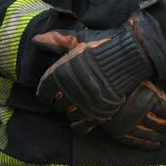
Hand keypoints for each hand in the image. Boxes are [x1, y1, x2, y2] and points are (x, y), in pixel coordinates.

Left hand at [33, 13, 157, 130]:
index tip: (51, 93)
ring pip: (69, 117)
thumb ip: (57, 41)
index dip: (46, 93)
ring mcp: (84, 104)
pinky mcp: (98, 113)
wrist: (130, 57)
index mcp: (59, 74)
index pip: (43, 91)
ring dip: (71, 113)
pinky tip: (83, 117)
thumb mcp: (79, 41)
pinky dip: (80, 124)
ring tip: (77, 106)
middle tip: (67, 98)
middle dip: (60, 102)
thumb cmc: (103, 47)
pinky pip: (82, 126)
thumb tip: (35, 39)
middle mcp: (69, 92)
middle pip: (57, 106)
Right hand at [102, 80, 165, 148]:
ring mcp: (129, 126)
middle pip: (164, 124)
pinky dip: (149, 144)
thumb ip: (159, 90)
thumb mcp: (144, 80)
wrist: (94, 88)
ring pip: (153, 135)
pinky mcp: (119, 133)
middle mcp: (139, 114)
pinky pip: (138, 142)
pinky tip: (158, 144)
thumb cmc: (122, 80)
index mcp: (147, 99)